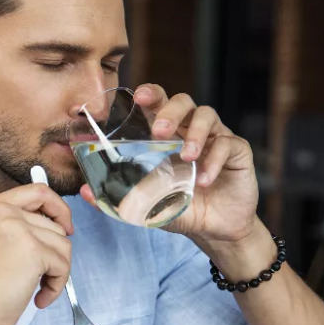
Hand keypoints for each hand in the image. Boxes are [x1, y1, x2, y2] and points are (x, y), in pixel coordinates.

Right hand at [0, 184, 73, 324]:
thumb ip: (23, 224)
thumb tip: (62, 223)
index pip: (39, 191)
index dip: (58, 208)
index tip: (64, 226)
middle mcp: (3, 211)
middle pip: (56, 224)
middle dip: (55, 253)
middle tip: (39, 273)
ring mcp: (18, 229)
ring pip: (64, 245)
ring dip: (56, 271)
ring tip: (35, 286)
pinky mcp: (33, 251)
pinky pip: (63, 265)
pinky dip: (56, 286)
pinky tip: (38, 296)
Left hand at [79, 83, 258, 244]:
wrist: (215, 230)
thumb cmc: (180, 207)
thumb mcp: (146, 204)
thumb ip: (119, 196)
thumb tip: (85, 191)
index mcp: (168, 135)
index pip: (158, 104)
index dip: (150, 94)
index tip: (137, 97)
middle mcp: (191, 130)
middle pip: (183, 101)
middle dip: (170, 111)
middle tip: (160, 131)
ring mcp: (216, 138)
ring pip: (207, 115)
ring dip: (195, 134)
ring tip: (186, 158)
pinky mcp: (238, 152)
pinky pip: (228, 144)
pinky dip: (214, 160)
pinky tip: (204, 180)